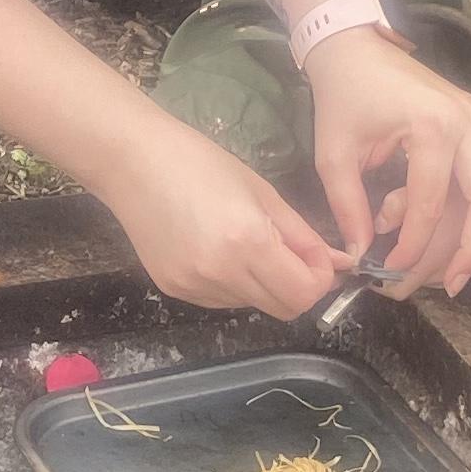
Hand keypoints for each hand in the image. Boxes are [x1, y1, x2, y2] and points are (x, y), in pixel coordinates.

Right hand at [98, 117, 346, 320]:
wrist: (131, 163)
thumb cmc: (199, 162)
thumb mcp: (262, 192)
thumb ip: (302, 235)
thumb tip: (339, 263)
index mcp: (247, 243)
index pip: (304, 293)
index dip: (321, 278)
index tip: (318, 256)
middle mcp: (220, 274)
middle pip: (283, 309)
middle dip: (299, 286)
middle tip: (294, 256)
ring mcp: (194, 287)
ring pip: (253, 305)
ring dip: (265, 285)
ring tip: (247, 244)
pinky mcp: (174, 290)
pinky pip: (222, 300)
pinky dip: (234, 283)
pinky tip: (218, 251)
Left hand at [301, 24, 470, 286]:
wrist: (358, 46)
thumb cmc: (344, 97)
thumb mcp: (333, 154)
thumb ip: (349, 206)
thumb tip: (359, 254)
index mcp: (431, 130)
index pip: (429, 204)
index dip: (412, 244)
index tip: (390, 266)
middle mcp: (469, 123)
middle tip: (456, 284)